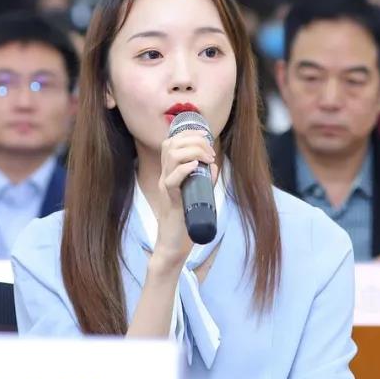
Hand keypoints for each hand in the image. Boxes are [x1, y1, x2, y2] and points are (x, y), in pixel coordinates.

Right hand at [150, 132, 218, 266]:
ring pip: (171, 157)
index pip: (171, 142)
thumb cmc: (185, 220)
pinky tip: (196, 166)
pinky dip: (184, 169)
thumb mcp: (198, 195)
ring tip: (207, 158)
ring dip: (193, 151)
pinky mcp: (170, 201)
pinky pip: (171, 180)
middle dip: (194, 140)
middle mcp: (164, 176)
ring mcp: (166, 188)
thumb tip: (215, 166)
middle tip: (210, 152)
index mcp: (169, 172)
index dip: (188, 134)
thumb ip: (206, 180)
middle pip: (171, 144)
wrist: (174, 245)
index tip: (205, 138)